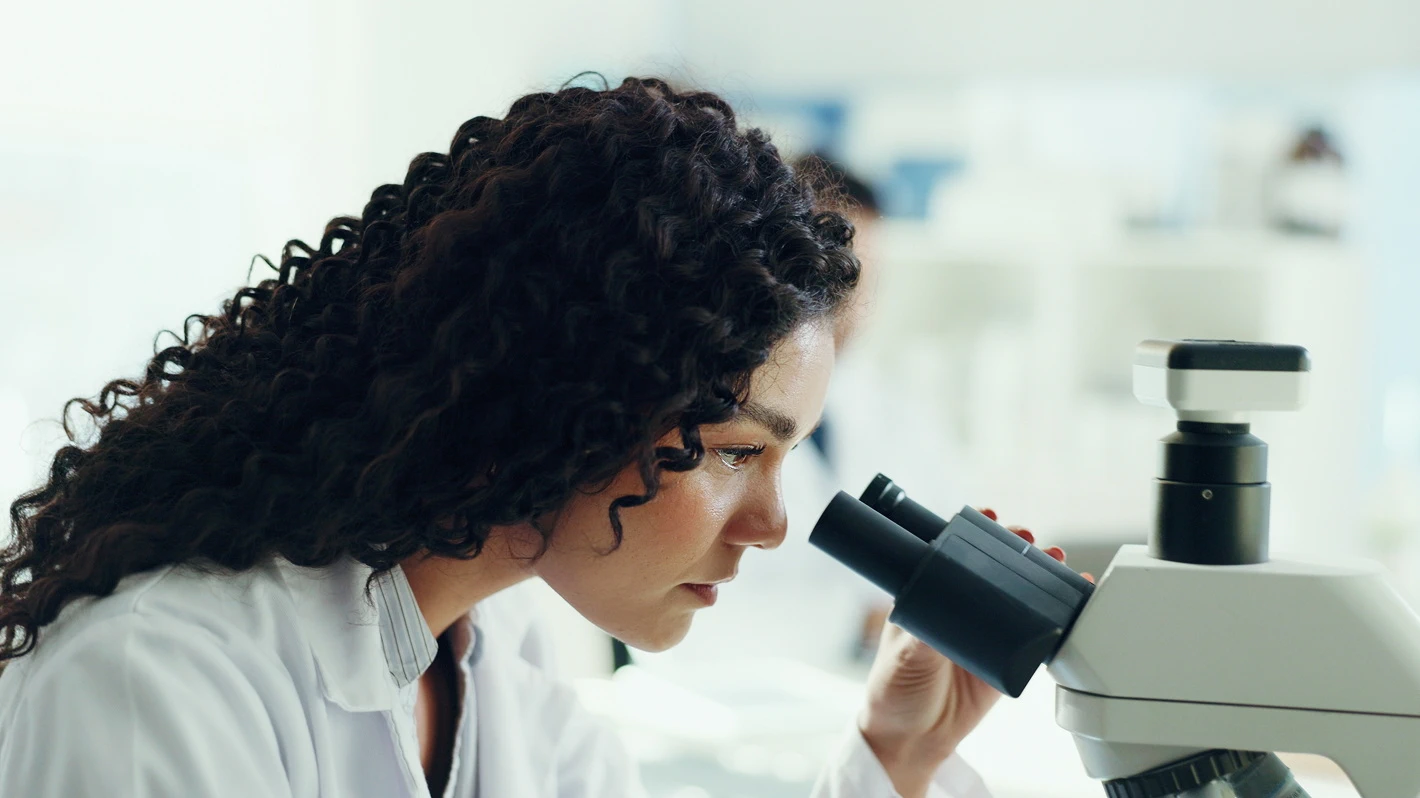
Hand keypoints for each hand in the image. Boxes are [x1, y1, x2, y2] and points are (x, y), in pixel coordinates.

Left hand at [857, 510, 1082, 797]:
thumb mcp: (906, 653)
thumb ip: (927, 631)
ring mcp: (986, 631)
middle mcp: (959, 606)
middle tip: (1029, 536)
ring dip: (1040, 574)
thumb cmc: (894, 690)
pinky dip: (1059, 616)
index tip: (988, 517)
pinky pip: (1038, 633)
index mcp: (927, 595)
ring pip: (1019, 594)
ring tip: (1057, 560)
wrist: (913, 740)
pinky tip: (1076, 600)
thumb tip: (948, 602)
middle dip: (1014, 546)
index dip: (972, 532)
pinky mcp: (1009, 658)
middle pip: (992, 566)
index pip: (952, 551)